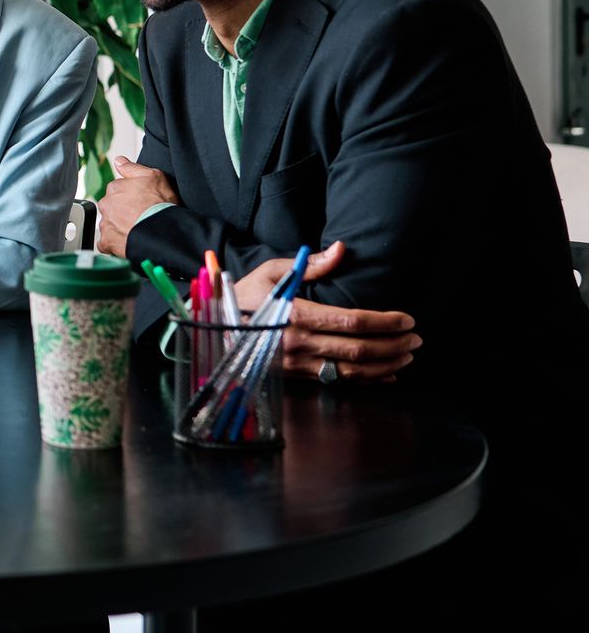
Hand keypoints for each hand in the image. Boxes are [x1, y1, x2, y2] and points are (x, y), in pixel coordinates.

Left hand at [96, 155, 178, 255]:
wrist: (162, 232)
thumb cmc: (160, 205)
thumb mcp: (153, 176)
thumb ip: (132, 168)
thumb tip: (118, 160)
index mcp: (115, 188)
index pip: (117, 190)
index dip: (130, 197)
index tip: (140, 202)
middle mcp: (107, 205)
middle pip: (112, 207)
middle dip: (122, 212)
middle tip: (139, 216)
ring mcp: (106, 224)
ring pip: (109, 224)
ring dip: (119, 227)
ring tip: (136, 229)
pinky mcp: (107, 242)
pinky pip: (107, 243)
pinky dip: (115, 243)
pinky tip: (128, 240)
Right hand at [233, 242, 420, 382]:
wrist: (216, 326)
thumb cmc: (245, 294)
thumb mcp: (271, 271)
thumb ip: (310, 264)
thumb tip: (341, 250)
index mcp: (295, 314)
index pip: (352, 322)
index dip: (385, 322)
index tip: (407, 319)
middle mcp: (298, 343)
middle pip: (358, 350)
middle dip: (394, 346)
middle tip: (416, 339)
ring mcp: (296, 364)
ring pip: (352, 372)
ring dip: (386, 366)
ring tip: (407, 356)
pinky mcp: (296, 376)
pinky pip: (337, 382)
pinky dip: (367, 382)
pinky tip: (387, 375)